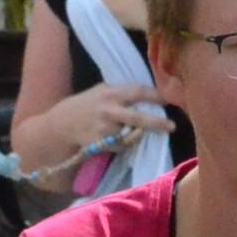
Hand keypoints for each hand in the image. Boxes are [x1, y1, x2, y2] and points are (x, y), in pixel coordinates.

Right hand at [53, 82, 172, 156]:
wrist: (64, 123)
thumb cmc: (89, 104)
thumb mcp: (103, 90)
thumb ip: (123, 92)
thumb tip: (151, 94)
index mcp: (111, 93)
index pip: (138, 92)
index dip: (155, 96)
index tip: (168, 100)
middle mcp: (109, 110)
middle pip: (138, 118)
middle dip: (156, 123)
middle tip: (172, 127)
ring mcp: (104, 129)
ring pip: (131, 136)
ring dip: (136, 135)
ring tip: (127, 131)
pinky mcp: (100, 144)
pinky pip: (121, 146)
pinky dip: (123, 144)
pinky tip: (113, 138)